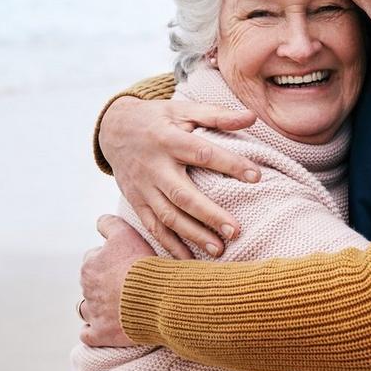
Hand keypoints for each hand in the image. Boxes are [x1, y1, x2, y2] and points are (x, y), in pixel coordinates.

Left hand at [79, 215, 158, 346]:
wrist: (157, 297)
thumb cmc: (142, 265)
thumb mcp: (125, 234)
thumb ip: (109, 224)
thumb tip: (99, 223)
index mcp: (90, 265)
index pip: (92, 258)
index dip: (108, 259)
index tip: (122, 263)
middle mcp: (88, 289)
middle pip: (90, 283)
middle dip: (102, 284)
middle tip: (123, 284)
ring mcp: (94, 312)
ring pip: (85, 308)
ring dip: (95, 307)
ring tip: (112, 307)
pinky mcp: (101, 333)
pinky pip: (88, 334)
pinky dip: (92, 332)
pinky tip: (101, 329)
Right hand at [99, 95, 258, 257]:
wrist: (113, 128)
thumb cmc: (157, 119)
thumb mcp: (183, 109)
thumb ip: (217, 115)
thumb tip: (252, 117)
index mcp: (169, 140)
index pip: (203, 153)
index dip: (230, 164)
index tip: (257, 177)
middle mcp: (155, 166)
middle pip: (182, 194)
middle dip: (209, 214)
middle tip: (236, 230)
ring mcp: (143, 187)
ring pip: (167, 216)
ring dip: (193, 235)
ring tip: (220, 250)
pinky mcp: (136, 202)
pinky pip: (153, 227)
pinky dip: (170, 246)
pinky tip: (190, 260)